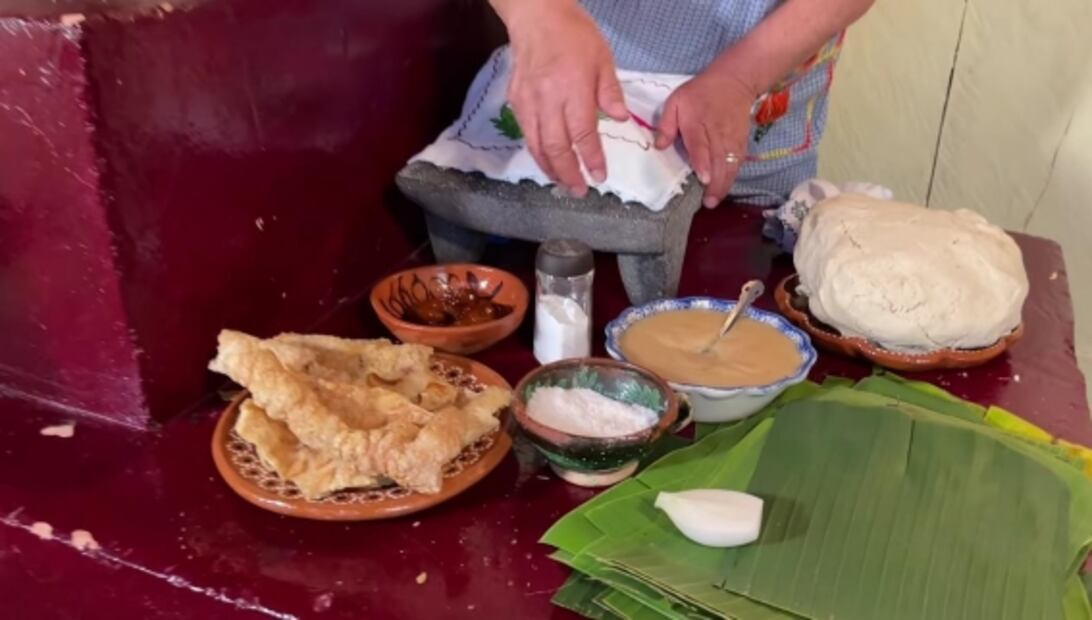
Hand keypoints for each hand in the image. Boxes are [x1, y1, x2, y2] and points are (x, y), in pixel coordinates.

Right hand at [502, 0, 628, 195]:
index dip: (591, 158)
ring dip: (550, 168)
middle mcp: (547, 99)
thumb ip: (610, 92)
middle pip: (555, 147)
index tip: (599, 176)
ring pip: (536, 145)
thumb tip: (620, 119)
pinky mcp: (515, 100)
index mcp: (573, 89)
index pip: (583, 133)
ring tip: (563, 182)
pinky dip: (536, 152)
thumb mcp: (602, 59)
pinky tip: (547, 160)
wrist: (536, 16)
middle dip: (568, 173)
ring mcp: (528, 101)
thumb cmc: (574, 35)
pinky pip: (525, 133)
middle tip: (579, 190)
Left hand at [655, 71, 756, 207]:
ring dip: (724, 184)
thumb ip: (666, 124)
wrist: (735, 80)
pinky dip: (733, 176)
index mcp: (697, 123)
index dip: (703, 162)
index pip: (701, 145)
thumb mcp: (676, 101)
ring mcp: (731, 139)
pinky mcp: (741, 142)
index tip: (703, 179)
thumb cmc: (700, 92)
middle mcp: (716, 133)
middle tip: (708, 202)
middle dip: (715, 183)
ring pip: (730, 164)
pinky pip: (738, 162)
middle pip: (718, 161)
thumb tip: (659, 146)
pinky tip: (725, 188)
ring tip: (715, 200)